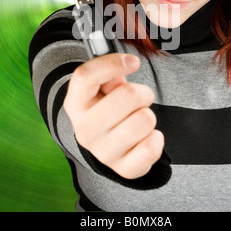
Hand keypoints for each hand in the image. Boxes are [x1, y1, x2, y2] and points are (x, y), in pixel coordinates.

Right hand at [63, 53, 164, 178]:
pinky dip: (155, 137)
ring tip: (136, 118)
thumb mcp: (101, 88)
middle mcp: (84, 129)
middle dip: (141, 91)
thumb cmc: (106, 108)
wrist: (105, 145)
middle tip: (139, 97)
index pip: (85, 76)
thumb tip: (125, 63)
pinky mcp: (124, 169)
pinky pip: (154, 145)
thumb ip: (109, 72)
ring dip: (148, 114)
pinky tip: (143, 137)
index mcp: (75, 103)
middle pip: (127, 95)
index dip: (112, 63)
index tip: (133, 62)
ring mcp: (103, 152)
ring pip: (145, 118)